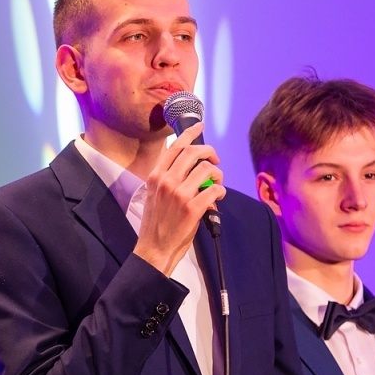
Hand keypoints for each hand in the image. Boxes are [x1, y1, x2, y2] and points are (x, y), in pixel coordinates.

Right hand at [133, 121, 225, 273]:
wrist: (153, 249)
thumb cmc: (156, 224)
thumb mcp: (154, 195)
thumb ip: (167, 178)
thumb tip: (189, 166)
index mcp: (155, 176)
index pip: (175, 147)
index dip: (190, 133)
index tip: (200, 126)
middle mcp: (166, 181)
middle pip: (194, 152)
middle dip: (210, 152)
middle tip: (215, 160)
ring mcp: (179, 194)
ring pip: (207, 169)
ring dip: (217, 174)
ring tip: (216, 184)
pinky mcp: (192, 208)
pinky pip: (214, 190)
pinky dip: (220, 191)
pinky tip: (218, 197)